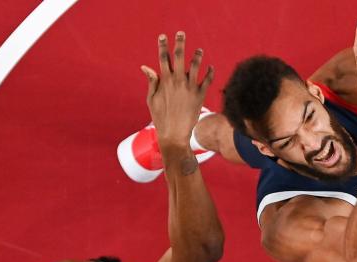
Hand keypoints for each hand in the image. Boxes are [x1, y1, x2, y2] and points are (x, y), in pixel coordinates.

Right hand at [141, 31, 213, 148]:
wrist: (174, 134)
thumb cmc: (160, 117)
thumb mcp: (151, 99)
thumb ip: (152, 81)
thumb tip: (146, 66)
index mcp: (164, 80)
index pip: (163, 58)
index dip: (162, 45)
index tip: (163, 36)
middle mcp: (178, 81)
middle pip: (179, 55)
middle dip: (179, 42)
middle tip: (181, 33)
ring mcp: (190, 87)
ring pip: (195, 65)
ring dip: (197, 56)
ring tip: (199, 50)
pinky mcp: (200, 95)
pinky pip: (208, 80)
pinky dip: (210, 72)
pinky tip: (210, 67)